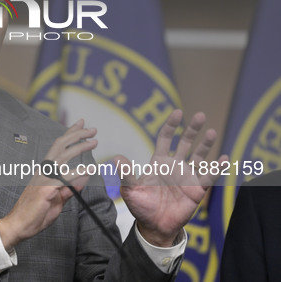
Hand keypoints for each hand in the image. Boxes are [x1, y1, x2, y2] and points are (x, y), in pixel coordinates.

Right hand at [0, 120, 96, 249]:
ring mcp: (43, 179)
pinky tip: (89, 169)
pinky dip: (77, 172)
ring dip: (79, 147)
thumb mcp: (58, 199)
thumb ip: (70, 188)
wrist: (18, 226)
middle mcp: (43, 171)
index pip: (59, 147)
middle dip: (76, 135)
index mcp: (45, 171)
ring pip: (62, 157)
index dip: (70, 134)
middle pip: (60, 146)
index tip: (81, 124)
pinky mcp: (45, 190)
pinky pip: (64, 178)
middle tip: (92, 130)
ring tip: (93, 142)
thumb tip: (84, 176)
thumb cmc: (35, 213)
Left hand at [115, 109, 227, 246]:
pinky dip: (217, 168)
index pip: (166, 138)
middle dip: (193, 129)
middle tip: (201, 115)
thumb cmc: (141, 206)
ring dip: (206, 144)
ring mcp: (187, 176)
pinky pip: (209, 176)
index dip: (171, 125)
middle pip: (186, 142)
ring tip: (212, 132)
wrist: (154, 226)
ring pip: (199, 156)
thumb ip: (126, 174)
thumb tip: (116, 158)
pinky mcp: (197, 189)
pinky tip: (224, 159)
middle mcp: (175, 166)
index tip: (177, 112)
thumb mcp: (130, 190)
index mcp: (159, 162)